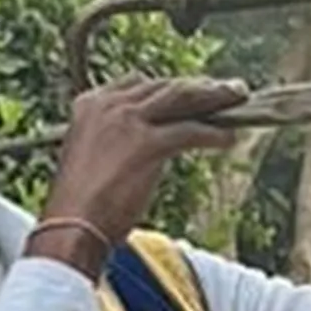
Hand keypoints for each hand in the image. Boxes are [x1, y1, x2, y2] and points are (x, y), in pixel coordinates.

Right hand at [33, 76, 248, 259]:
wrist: (71, 228)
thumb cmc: (82, 207)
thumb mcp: (93, 159)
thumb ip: (117, 142)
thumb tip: (150, 144)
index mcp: (90, 105)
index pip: (137, 83)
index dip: (168, 87)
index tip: (190, 89)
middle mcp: (108, 105)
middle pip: (163, 86)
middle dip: (197, 87)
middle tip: (226, 89)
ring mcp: (127, 121)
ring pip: (179, 98)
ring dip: (214, 97)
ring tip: (238, 98)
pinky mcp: (146, 143)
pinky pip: (189, 131)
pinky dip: (212, 134)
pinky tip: (228, 140)